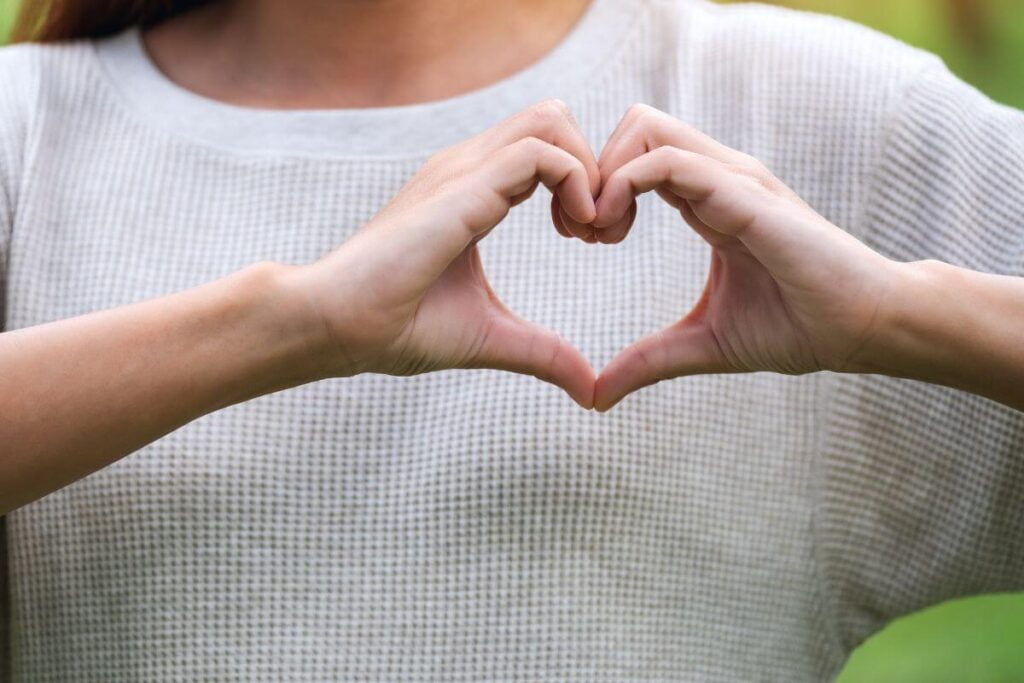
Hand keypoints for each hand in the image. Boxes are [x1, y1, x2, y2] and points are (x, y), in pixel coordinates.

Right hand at [294, 100, 599, 407]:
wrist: (336, 326)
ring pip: (552, 120)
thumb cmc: (398, 327)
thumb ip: (543, 354)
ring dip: (589, 171)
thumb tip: (590, 392)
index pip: (546, 146)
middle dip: (596, 166)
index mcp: (474, 190)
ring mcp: (463, 171)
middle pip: (555, 118)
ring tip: (587, 231)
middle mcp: (469, 168)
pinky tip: (574, 231)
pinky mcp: (462, 189)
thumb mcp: (491, 337)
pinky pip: (539, 153)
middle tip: (598, 232)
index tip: (590, 240)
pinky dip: (576, 182)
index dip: (585, 184)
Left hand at [589, 105, 901, 410]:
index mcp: (705, 200)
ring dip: (605, 174)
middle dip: (591, 169)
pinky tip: (616, 232)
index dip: (596, 189)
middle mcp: (716, 178)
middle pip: (635, 126)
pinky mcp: (745, 196)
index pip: (636, 157)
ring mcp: (732, 180)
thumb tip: (596, 398)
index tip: (582, 239)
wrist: (861, 328)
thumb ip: (646, 362)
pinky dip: (626, 184)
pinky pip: (672, 162)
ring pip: (646, 129)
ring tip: (598, 233)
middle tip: (583, 231)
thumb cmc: (794, 328)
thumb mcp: (700, 345)